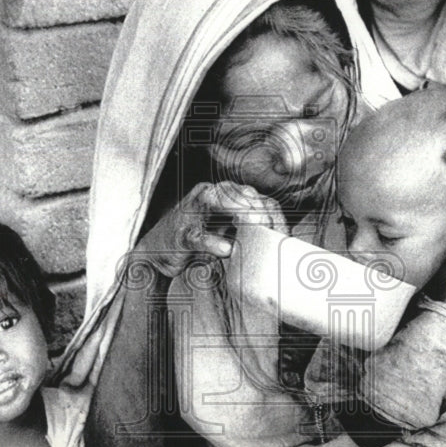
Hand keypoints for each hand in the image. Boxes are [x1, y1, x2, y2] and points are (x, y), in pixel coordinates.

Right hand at [138, 181, 287, 276]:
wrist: (159, 252)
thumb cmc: (199, 240)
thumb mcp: (229, 232)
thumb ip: (251, 230)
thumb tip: (281, 241)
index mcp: (227, 193)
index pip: (258, 198)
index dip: (275, 215)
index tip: (286, 235)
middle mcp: (211, 194)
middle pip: (244, 195)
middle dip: (263, 213)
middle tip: (275, 233)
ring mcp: (193, 209)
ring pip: (220, 202)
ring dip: (240, 214)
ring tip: (256, 230)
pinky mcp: (180, 231)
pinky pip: (198, 233)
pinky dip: (212, 241)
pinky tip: (225, 250)